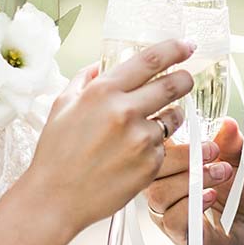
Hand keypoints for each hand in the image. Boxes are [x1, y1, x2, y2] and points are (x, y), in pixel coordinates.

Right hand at [26, 39, 195, 236]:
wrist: (56, 199)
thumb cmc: (56, 154)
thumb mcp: (62, 106)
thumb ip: (85, 80)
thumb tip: (101, 65)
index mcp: (104, 92)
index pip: (151, 60)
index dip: (175, 49)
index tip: (187, 45)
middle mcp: (126, 112)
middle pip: (174, 85)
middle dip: (185, 79)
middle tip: (186, 79)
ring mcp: (141, 139)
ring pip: (174, 118)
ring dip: (170, 116)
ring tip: (149, 125)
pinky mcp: (151, 164)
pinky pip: (164, 147)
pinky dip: (155, 146)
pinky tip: (133, 155)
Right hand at [146, 118, 243, 244]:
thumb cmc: (240, 196)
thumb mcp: (242, 162)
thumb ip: (233, 143)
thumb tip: (228, 124)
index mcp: (171, 166)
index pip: (151, 147)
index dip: (164, 135)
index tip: (192, 129)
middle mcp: (164, 188)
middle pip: (149, 169)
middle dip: (182, 156)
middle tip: (212, 152)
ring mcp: (167, 213)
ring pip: (158, 194)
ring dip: (191, 180)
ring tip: (220, 174)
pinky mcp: (179, 235)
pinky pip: (172, 219)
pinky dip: (192, 205)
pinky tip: (210, 197)